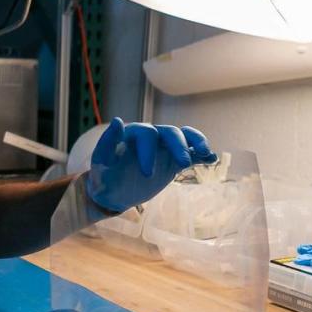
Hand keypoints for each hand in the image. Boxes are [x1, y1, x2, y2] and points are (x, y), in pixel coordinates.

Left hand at [86, 118, 216, 212]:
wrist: (113, 192)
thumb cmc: (104, 176)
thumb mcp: (100, 164)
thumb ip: (106, 144)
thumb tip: (118, 120)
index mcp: (132, 134)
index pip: (146, 134)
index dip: (148, 151)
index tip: (146, 173)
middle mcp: (151, 136)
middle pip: (170, 133)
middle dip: (178, 146)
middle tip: (181, 163)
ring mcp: (163, 148)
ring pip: (184, 137)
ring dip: (197, 142)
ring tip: (205, 153)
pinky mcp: (173, 161)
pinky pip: (191, 153)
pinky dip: (202, 154)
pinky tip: (211, 159)